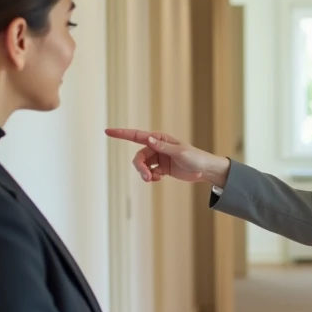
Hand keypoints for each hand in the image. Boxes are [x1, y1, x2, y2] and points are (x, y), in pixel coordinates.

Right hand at [105, 128, 230, 186]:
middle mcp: (156, 147)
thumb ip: (163, 147)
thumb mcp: (180, 152)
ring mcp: (158, 158)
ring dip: (144, 173)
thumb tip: (148, 139)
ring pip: (142, 166)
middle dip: (140, 167)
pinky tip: (158, 179)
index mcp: (159, 138)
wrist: (204, 170)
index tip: (107, 131)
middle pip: (138, 156)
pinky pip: (148, 173)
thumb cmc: (195, 158)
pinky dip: (150, 177)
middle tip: (147, 177)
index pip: (136, 135)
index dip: (121, 133)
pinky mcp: (160, 168)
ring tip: (152, 179)